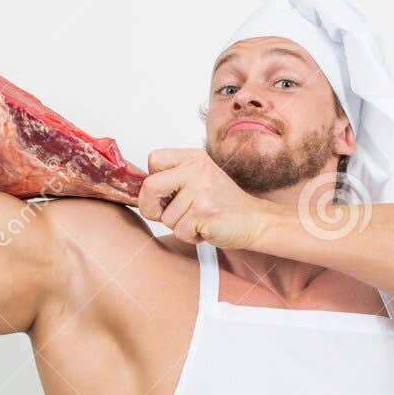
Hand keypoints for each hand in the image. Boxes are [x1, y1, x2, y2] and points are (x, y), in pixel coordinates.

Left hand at [139, 149, 265, 248]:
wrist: (254, 220)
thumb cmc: (223, 203)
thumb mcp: (199, 179)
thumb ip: (172, 179)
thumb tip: (139, 191)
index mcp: (193, 158)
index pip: (153, 160)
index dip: (151, 182)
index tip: (161, 194)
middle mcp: (197, 170)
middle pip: (149, 187)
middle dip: (150, 207)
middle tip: (165, 214)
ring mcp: (202, 191)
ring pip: (165, 217)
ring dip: (178, 226)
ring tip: (198, 220)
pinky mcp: (205, 213)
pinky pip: (179, 231)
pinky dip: (190, 236)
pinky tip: (205, 228)